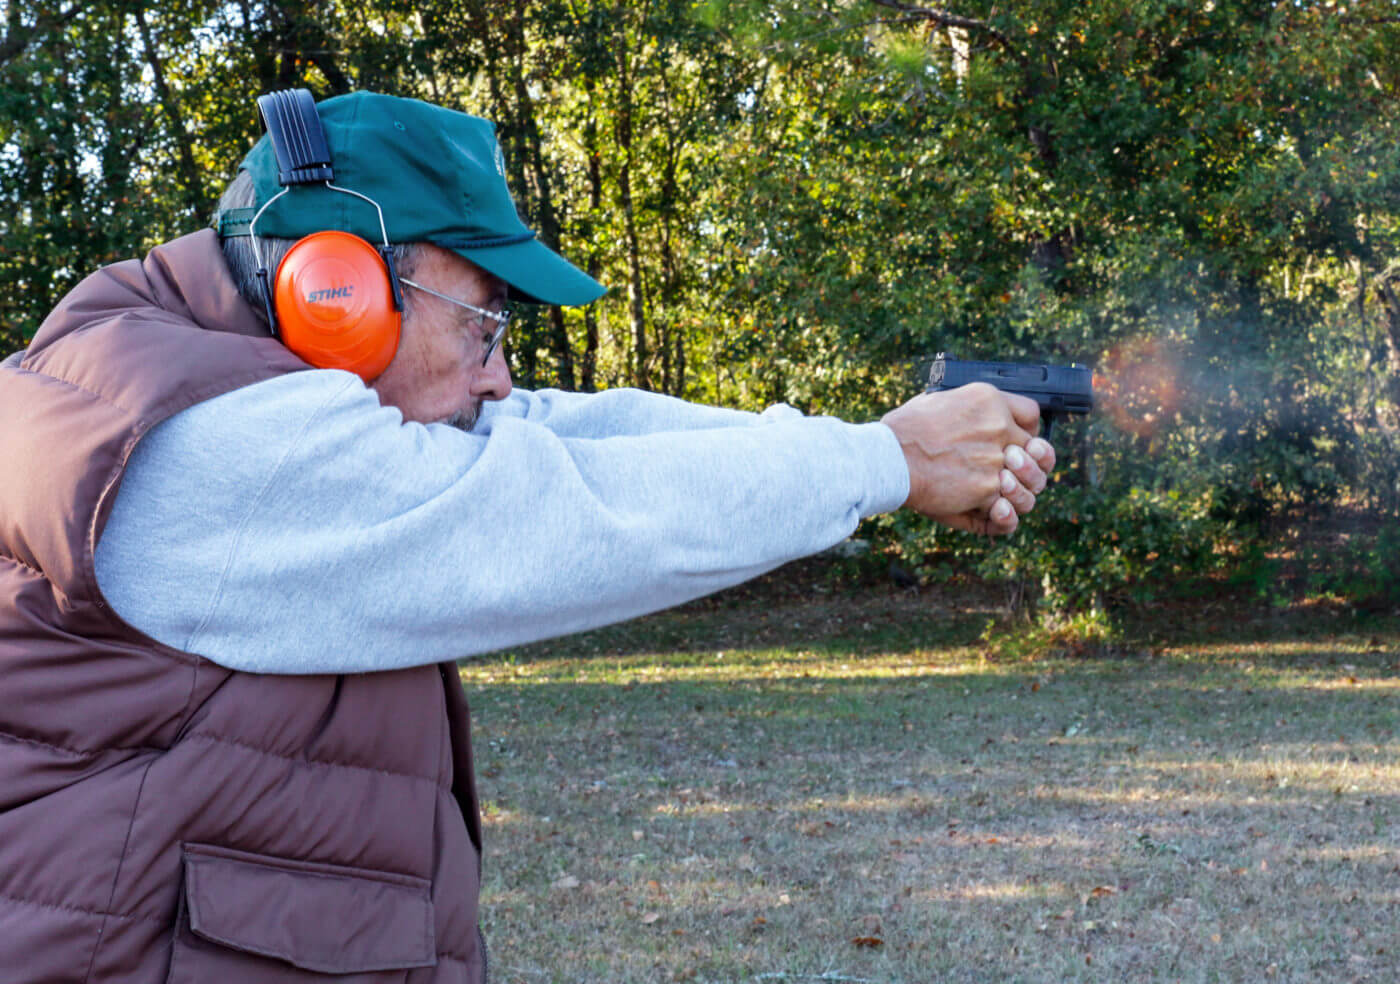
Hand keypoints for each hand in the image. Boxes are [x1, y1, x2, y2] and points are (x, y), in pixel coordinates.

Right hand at [880, 383, 1056, 534]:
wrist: (887, 458)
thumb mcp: (937, 401)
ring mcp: (997, 461)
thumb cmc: (902, 432)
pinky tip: (995, 512)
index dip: (1029, 432)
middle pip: (1038, 452)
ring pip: (1032, 483)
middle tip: (1012, 474)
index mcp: (988, 401)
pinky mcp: (987, 489)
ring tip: (1001, 496)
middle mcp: (999, 428)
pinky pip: (1009, 509)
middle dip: (1028, 467)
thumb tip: (970, 420)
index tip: (1020, 444)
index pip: (1031, 415)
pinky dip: (1004, 517)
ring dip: (1021, 493)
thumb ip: (965, 409)